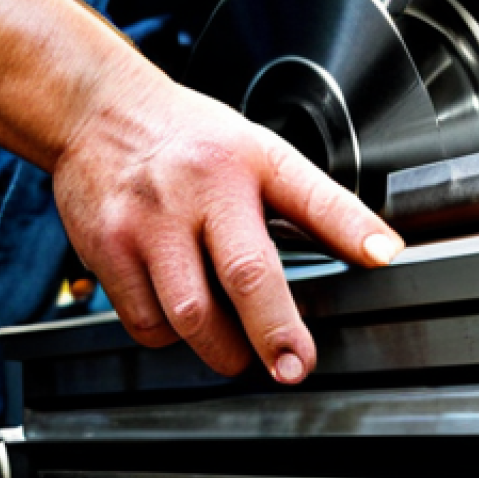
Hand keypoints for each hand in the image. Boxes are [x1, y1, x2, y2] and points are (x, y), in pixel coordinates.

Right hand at [54, 73, 402, 383]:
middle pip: (245, 274)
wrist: (97, 111)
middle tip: (293, 366)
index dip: (350, 229)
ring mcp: (147, 220)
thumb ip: (311, 203)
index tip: (381, 259)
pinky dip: (169, 335)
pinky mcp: (106, 249)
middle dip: (276, 333)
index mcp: (248, 159)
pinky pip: (146, 322)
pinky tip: (178, 314)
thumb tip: (377, 251)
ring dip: (220, 348)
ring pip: (190, 316)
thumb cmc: (186, 138)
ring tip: (232, 345)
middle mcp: (199, 187)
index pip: (310, 193)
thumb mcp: (255, 150)